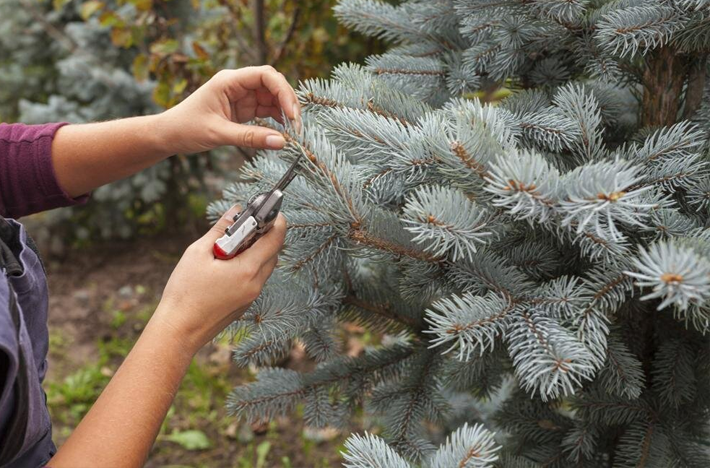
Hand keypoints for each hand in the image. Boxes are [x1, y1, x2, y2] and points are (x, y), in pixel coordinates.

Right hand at [152, 205, 285, 354]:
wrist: (179, 330)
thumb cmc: (185, 291)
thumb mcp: (198, 253)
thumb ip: (220, 230)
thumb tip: (235, 211)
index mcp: (247, 270)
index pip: (275, 240)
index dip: (276, 222)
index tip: (269, 210)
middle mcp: (255, 284)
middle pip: (273, 252)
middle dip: (265, 235)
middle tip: (247, 224)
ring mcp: (252, 296)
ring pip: (265, 266)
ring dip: (256, 251)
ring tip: (232, 244)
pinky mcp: (245, 303)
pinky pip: (256, 278)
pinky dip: (249, 265)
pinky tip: (228, 263)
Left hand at [157, 66, 299, 154]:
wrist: (169, 135)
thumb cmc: (186, 129)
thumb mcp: (219, 134)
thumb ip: (251, 138)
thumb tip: (282, 142)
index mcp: (229, 81)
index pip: (265, 75)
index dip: (283, 91)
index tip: (292, 113)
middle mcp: (237, 84)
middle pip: (273, 84)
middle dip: (287, 102)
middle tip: (296, 125)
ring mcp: (241, 96)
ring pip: (272, 98)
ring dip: (284, 112)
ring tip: (293, 131)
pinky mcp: (243, 109)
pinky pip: (266, 110)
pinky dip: (277, 119)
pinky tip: (283, 131)